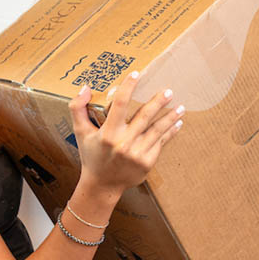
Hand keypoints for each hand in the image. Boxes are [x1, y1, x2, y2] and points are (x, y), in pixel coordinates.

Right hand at [68, 70, 183, 198]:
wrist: (102, 185)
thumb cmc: (92, 156)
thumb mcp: (80, 132)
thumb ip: (77, 108)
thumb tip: (85, 88)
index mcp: (107, 134)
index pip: (120, 104)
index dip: (128, 87)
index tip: (136, 74)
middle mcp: (123, 143)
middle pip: (144, 116)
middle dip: (158, 102)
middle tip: (168, 91)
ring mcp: (137, 154)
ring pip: (157, 130)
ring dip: (170, 117)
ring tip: (181, 107)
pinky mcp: (147, 163)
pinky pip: (160, 143)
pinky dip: (170, 132)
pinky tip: (178, 123)